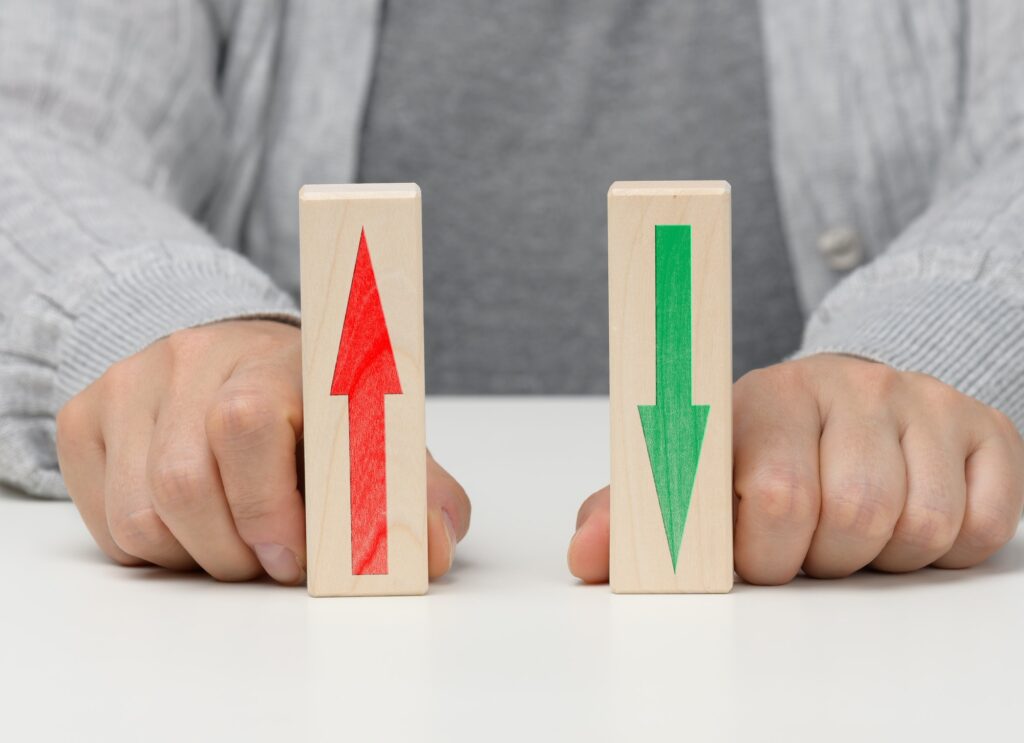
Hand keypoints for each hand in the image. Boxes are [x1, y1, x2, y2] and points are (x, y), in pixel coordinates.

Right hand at [56, 321, 469, 583]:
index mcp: (275, 357)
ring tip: (235, 541)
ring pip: (140, 514)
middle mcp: (193, 359)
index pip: (246, 423)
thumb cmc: (313, 404)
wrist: (236, 353)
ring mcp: (129, 384)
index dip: (268, 508)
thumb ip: (412, 487)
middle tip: (270, 560)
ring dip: (194, 557)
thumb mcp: (374, 433)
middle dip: (235, 552)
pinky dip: (153, 549)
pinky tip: (192, 526)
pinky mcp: (84, 416)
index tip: (295, 556)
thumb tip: (429, 548)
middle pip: (184, 482)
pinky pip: (105, 523)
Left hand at [569, 354, 1023, 583]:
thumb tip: (585, 557)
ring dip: (877, 557)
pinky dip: (942, 551)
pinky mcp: (984, 427)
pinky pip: (981, 527)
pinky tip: (904, 519)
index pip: (775, 493)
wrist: (847, 397)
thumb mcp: (696, 470)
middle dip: (819, 558)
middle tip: (803, 542)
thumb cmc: (763, 446)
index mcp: (767, 395)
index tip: (751, 556)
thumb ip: (640, 511)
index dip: (762, 551)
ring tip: (848, 528)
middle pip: (852, 517)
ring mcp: (922, 401)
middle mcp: (850, 385)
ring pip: (917, 528)